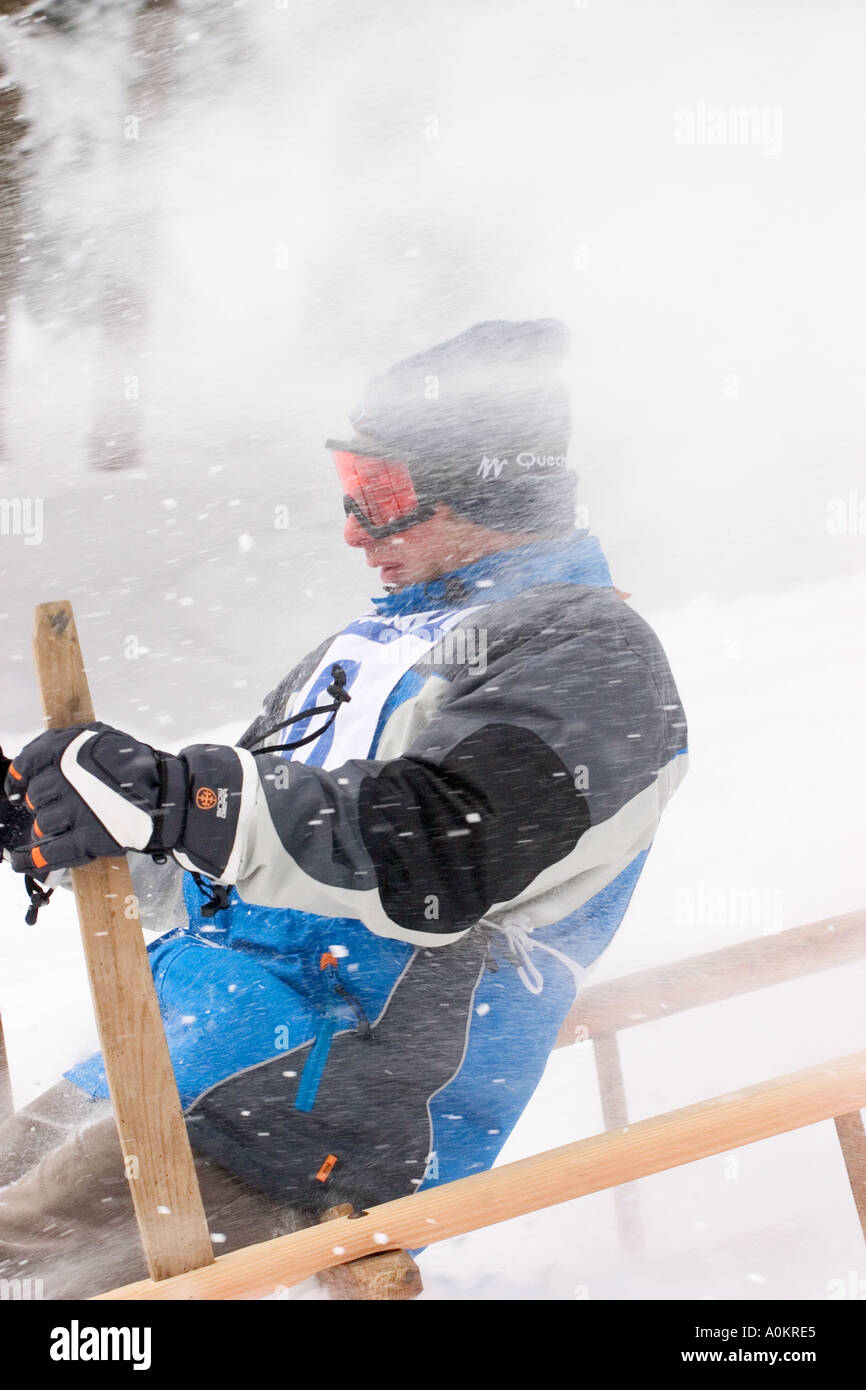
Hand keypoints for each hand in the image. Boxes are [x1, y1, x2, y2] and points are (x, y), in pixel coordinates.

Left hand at [3, 723, 187, 873]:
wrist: (170, 795)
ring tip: (67, 826)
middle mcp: (67, 776)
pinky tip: (20, 862)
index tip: (15, 788)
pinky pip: (49, 852)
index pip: (28, 762)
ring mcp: (75, 809)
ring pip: (42, 824)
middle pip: (35, 797)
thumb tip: (42, 754)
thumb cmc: (140, 766)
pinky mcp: (87, 837)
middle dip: (44, 803)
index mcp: (69, 749)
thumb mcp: (104, 738)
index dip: (17, 777)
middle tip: (63, 806)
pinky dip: (31, 859)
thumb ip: (71, 742)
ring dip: (50, 827)